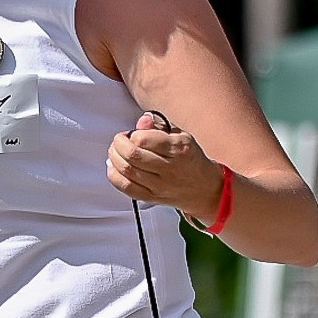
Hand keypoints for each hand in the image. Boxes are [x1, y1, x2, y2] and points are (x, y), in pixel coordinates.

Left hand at [107, 113, 224, 220]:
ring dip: (114, 158)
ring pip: (127, 171)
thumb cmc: (190, 160)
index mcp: (178, 149)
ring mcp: (160, 185)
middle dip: (119, 144)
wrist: (204, 189)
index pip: (144, 139)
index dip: (131, 134)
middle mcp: (170, 168)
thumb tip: (143, 120)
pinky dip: (114, 176)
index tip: (131, 133)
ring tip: (116, 152)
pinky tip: (114, 168)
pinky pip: (126, 188)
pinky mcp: (152, 197)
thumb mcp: (181, 136)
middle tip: (120, 141)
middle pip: (133, 155)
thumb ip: (160, 125)